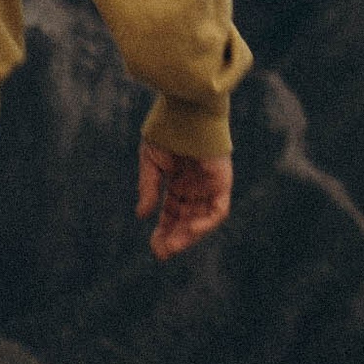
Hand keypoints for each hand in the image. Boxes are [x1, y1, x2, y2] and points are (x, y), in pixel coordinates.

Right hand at [137, 139, 231, 260]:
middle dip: (174, 237)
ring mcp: (209, 186)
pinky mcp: (222, 182)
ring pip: (201, 219)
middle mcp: (195, 187)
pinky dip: (205, 223)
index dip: (163, 230)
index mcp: (178, 182)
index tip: (154, 247)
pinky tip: (189, 231)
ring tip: (171, 247)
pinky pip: (218, 210)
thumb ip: (149, 188)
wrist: (186, 110)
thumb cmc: (168, 130)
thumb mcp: (151, 162)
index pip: (172, 213)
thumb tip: (142, 215)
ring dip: (187, 235)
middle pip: (186, 220)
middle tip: (161, 253)